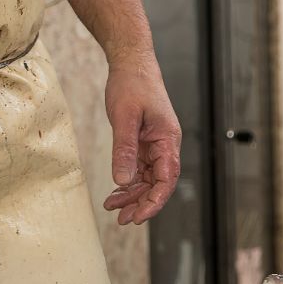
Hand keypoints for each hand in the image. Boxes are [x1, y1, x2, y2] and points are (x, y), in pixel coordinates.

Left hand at [103, 55, 180, 225]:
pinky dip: (127, 182)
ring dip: (133, 196)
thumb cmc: (133, 85)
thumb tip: (122, 181)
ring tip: (114, 209)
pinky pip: (138, 169)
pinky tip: (115, 193)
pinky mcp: (143, 142)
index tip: (137, 216)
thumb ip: (124, 150)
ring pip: (148, 179)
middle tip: (122, 220)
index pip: (166, 179)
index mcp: (168, 139)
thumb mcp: (125, 118)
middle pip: (158, 184)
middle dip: (141, 203)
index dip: (154, 201)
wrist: (131, 63)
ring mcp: (154, 145)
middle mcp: (165, 145)